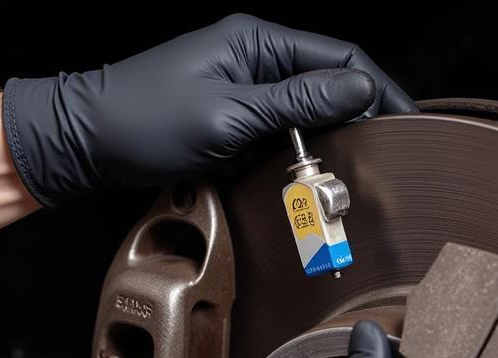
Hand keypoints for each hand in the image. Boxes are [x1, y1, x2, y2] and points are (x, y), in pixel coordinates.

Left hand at [2, 14, 415, 205]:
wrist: (89, 142)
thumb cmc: (144, 119)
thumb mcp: (229, 112)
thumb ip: (298, 101)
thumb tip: (359, 90)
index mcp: (257, 42)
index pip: (340, 58)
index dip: (380, 89)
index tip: (408, 123)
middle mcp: (255, 60)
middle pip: (329, 85)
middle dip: (361, 118)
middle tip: (388, 157)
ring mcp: (244, 91)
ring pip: (309, 113)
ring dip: (332, 140)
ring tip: (356, 171)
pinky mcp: (234, 121)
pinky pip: (282, 134)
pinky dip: (301, 155)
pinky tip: (312, 175)